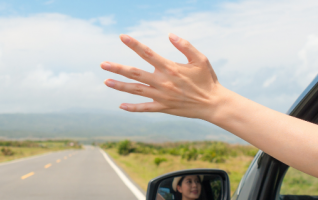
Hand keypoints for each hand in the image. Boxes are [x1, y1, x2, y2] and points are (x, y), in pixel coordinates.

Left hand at [102, 34, 232, 120]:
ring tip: (106, 81)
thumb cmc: (207, 79)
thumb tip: (170, 34)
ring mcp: (162, 97)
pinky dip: (132, 108)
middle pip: (135, 74)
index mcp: (170, 68)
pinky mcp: (163, 108)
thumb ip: (185, 46)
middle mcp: (163, 82)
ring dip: (120, 86)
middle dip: (118, 68)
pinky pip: (145, 108)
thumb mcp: (200, 59)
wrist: (213, 104)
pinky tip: (121, 105)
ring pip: (136, 91)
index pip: (148, 54)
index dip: (134, 45)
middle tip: (103, 64)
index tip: (122, 37)